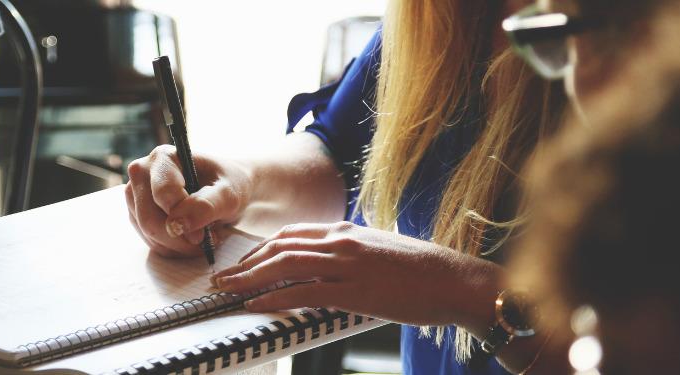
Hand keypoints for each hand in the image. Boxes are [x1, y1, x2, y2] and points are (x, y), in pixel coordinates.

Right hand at [124, 145, 251, 256]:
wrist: (225, 189)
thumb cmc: (228, 185)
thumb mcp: (229, 194)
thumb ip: (206, 206)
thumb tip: (177, 224)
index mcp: (163, 158)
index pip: (163, 194)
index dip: (183, 218)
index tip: (203, 234)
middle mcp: (142, 172)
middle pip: (149, 219)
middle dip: (179, 238)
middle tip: (206, 240)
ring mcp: (135, 194)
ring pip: (148, 233)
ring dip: (178, 245)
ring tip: (202, 236)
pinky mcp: (137, 214)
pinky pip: (150, 241)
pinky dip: (173, 248)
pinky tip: (190, 239)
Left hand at [211, 222, 500, 329]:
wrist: (456, 280)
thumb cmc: (423, 271)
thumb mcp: (380, 252)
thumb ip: (350, 255)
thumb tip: (327, 269)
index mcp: (347, 231)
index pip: (291, 234)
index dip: (261, 249)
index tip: (243, 263)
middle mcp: (342, 241)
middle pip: (280, 247)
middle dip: (245, 263)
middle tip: (222, 278)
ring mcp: (347, 264)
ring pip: (285, 265)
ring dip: (249, 278)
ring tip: (227, 290)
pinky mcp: (355, 290)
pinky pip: (304, 292)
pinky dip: (274, 298)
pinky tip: (256, 305)